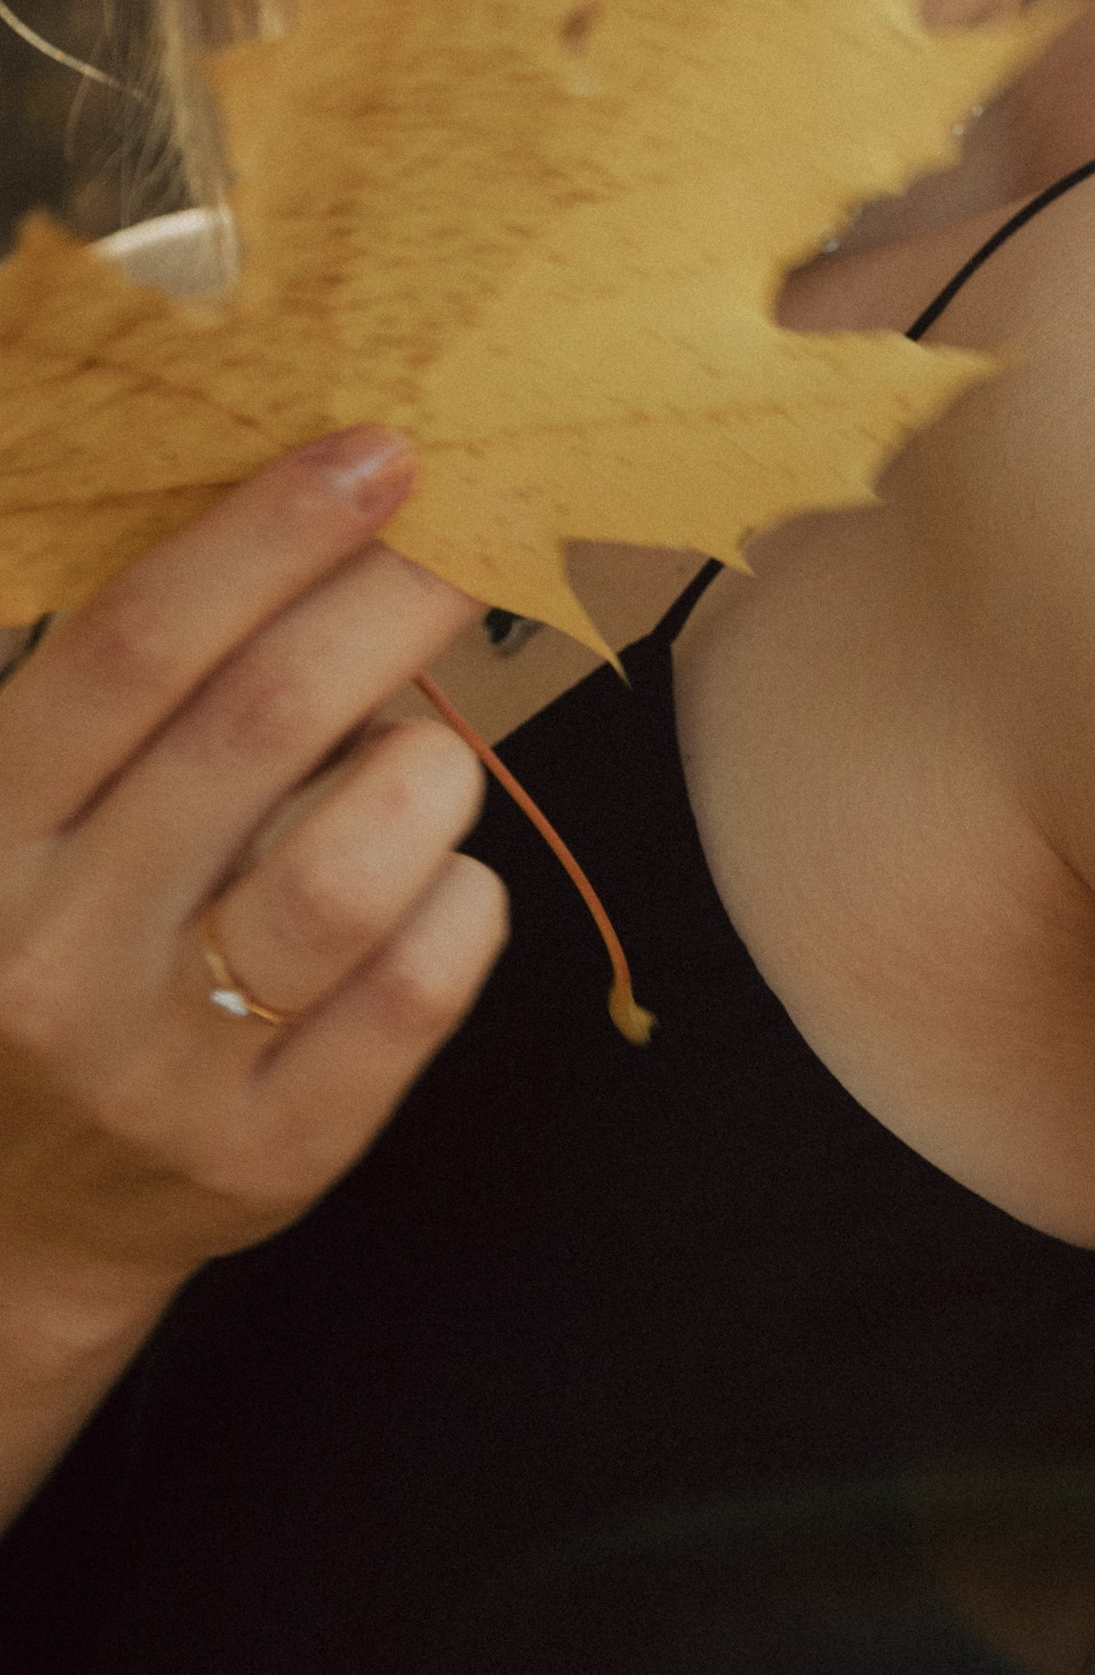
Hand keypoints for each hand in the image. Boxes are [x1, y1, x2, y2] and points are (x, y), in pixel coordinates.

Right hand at [0, 431, 505, 1337]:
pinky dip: (461, 901)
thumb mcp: (12, 817)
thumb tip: (285, 507)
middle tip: (468, 538)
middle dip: (387, 604)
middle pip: (260, 730)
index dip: (268, 535)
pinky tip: (439, 876)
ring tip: (425, 754)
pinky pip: (418, 992)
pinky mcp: (269, 1156)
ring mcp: (163, 1068)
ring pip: (349, 871)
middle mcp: (57, 953)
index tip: (377, 453)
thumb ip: (106, 688)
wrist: (6, 1221)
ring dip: (424, 770)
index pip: (132, 649)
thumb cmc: (32, 953)